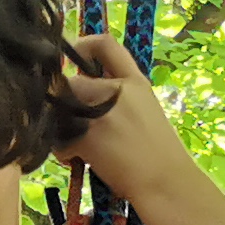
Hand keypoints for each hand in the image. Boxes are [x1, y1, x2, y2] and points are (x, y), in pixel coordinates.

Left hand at [56, 32, 193, 210]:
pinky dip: (62, 151)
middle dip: (64, 101)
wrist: (165, 180)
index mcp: (136, 81)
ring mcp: (101, 113)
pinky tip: (76, 159)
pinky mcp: (87, 137)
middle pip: (71, 81)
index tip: (71, 59)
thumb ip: (121, 94)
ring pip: (60, 109)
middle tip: (69, 120)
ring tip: (73, 144)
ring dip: (59, 127)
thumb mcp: (146, 108)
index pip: (106, 44)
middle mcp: (117, 91)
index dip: (82, 45)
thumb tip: (89, 88)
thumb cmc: (159, 152)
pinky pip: (58, 138)